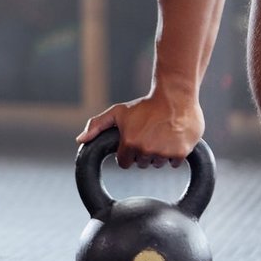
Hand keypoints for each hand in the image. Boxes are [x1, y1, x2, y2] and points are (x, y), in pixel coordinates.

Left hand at [76, 90, 204, 168]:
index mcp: (129, 142)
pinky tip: (172, 139)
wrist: (175, 96)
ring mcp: (164, 152)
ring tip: (160, 135)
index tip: (133, 144)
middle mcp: (146, 149)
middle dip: (143, 153)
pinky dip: (174, 154)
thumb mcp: (118, 112)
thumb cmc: (146, 105)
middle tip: (148, 136)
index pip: (124, 163)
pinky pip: (174, 163)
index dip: (127, 154)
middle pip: (142, 164)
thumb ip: (97, 125)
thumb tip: (80, 140)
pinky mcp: (180, 153)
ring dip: (158, 154)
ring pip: (158, 164)